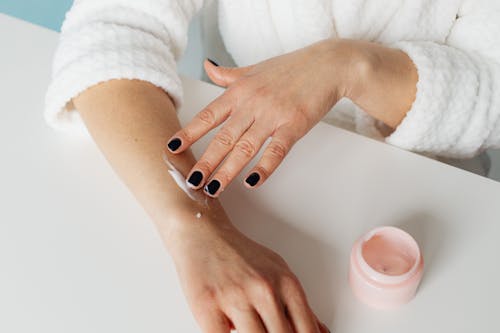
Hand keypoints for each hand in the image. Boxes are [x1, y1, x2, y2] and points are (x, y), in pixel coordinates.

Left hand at [167, 39, 416, 196]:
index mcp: (239, 91)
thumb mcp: (253, 69)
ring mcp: (273, 115)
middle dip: (205, 162)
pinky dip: (264, 167)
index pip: (208, 116)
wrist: (327, 65)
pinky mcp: (294, 125)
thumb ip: (228, 74)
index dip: (189, 134)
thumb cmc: (290, 68)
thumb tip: (207, 66)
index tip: (172, 149)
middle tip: (191, 182)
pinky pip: (276, 150)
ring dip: (227, 171)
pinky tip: (252, 182)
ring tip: (213, 189)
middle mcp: (251, 104)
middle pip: (222, 138)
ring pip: (245, 148)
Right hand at [168, 208, 328, 332]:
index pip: (306, 331)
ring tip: (249, 326)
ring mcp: (235, 298)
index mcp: (287, 283)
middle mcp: (264, 290)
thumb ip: (298, 304)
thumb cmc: (240, 254)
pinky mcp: (206, 307)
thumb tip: (320, 332)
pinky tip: (229, 328)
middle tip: (267, 329)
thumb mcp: (278, 272)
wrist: (203, 233)